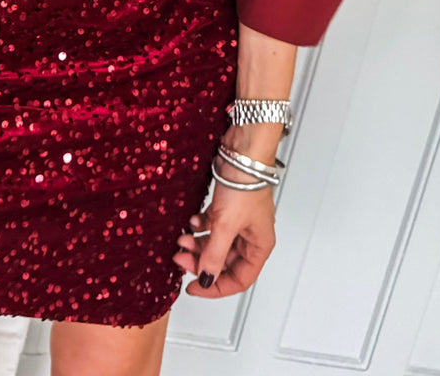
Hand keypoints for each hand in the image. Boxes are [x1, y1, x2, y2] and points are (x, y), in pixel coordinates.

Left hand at [173, 160, 276, 297]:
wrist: (241, 152)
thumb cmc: (244, 185)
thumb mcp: (225, 226)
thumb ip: (214, 255)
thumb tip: (206, 279)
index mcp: (259, 246)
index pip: (239, 279)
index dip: (216, 287)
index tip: (193, 287)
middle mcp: (251, 236)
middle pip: (225, 261)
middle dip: (201, 262)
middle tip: (180, 258)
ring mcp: (239, 221)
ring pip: (216, 243)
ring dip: (198, 244)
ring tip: (181, 238)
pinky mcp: (228, 206)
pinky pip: (212, 225)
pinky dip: (200, 226)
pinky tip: (191, 222)